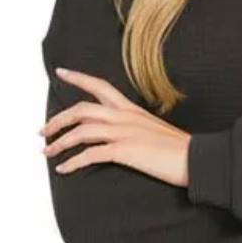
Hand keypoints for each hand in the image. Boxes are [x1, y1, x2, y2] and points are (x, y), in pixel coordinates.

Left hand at [39, 68, 190, 185]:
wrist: (198, 158)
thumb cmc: (181, 150)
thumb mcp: (156, 130)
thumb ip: (138, 128)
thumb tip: (126, 136)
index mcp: (132, 110)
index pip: (100, 86)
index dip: (78, 78)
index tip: (61, 72)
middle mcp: (125, 117)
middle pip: (82, 109)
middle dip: (58, 119)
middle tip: (43, 131)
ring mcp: (125, 133)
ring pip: (81, 130)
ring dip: (60, 142)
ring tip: (48, 152)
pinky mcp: (125, 151)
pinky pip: (90, 154)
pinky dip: (73, 162)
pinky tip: (64, 169)